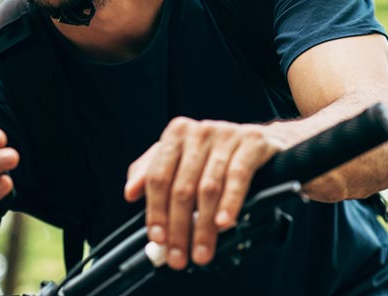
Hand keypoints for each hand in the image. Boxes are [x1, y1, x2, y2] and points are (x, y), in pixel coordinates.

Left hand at [124, 118, 283, 270]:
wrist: (257, 141)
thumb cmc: (213, 153)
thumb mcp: (179, 158)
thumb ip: (151, 172)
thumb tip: (130, 192)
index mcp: (176, 134)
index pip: (158, 176)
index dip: (155, 210)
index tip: (157, 238)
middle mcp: (199, 132)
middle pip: (182, 187)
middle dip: (178, 227)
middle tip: (178, 255)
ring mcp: (226, 135)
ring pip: (208, 188)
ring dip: (203, 226)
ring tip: (201, 251)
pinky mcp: (251, 143)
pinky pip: (237, 177)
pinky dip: (230, 203)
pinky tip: (224, 224)